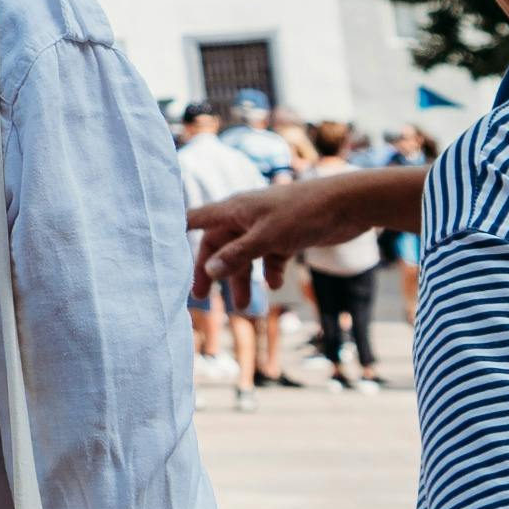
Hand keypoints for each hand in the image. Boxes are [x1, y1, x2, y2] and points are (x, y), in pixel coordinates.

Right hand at [188, 168, 416, 288]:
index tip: (160, 253)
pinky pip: (269, 255)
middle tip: (203, 298)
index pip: (195, 220)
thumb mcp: (267, 238)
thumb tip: (209, 271)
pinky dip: (269, 270)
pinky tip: (276, 282)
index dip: (176, 233)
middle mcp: (245, 217)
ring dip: (242, 278)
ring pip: (244, 255)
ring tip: (245, 305)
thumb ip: (237, 255)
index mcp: (234, 210)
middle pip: (218, 245)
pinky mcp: (287, 235)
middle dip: (212, 271)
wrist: (348, 204)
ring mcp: (266, 226)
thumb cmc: (304, 213)